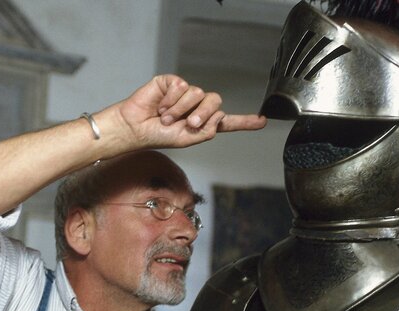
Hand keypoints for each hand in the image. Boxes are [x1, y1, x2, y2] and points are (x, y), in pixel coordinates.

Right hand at [114, 74, 266, 148]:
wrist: (135, 127)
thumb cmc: (157, 135)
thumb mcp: (186, 140)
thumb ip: (206, 131)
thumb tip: (220, 116)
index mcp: (202, 123)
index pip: (227, 122)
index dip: (245, 122)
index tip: (263, 121)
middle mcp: (196, 107)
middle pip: (215, 101)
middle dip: (203, 114)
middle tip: (188, 124)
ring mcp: (185, 93)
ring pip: (198, 93)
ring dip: (181, 109)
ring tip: (165, 117)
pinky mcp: (172, 83)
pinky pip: (181, 85)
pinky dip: (172, 99)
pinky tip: (161, 106)